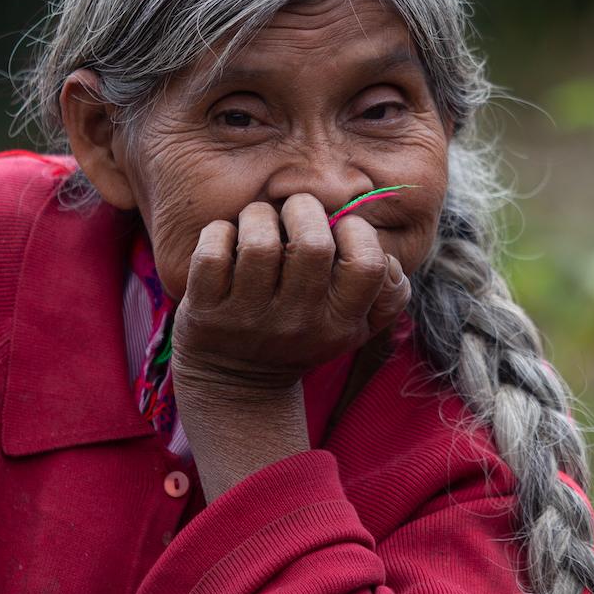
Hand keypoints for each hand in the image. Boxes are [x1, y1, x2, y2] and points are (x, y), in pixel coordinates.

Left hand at [172, 192, 411, 395]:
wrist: (237, 384)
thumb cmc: (303, 335)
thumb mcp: (354, 327)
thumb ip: (387, 292)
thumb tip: (386, 256)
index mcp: (339, 324)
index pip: (368, 264)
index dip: (356, 232)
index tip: (338, 231)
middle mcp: (296, 324)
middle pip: (312, 243)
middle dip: (302, 210)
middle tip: (292, 215)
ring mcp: (248, 319)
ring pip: (259, 241)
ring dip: (258, 216)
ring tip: (258, 224)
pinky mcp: (205, 312)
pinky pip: (212, 252)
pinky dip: (218, 232)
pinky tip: (226, 241)